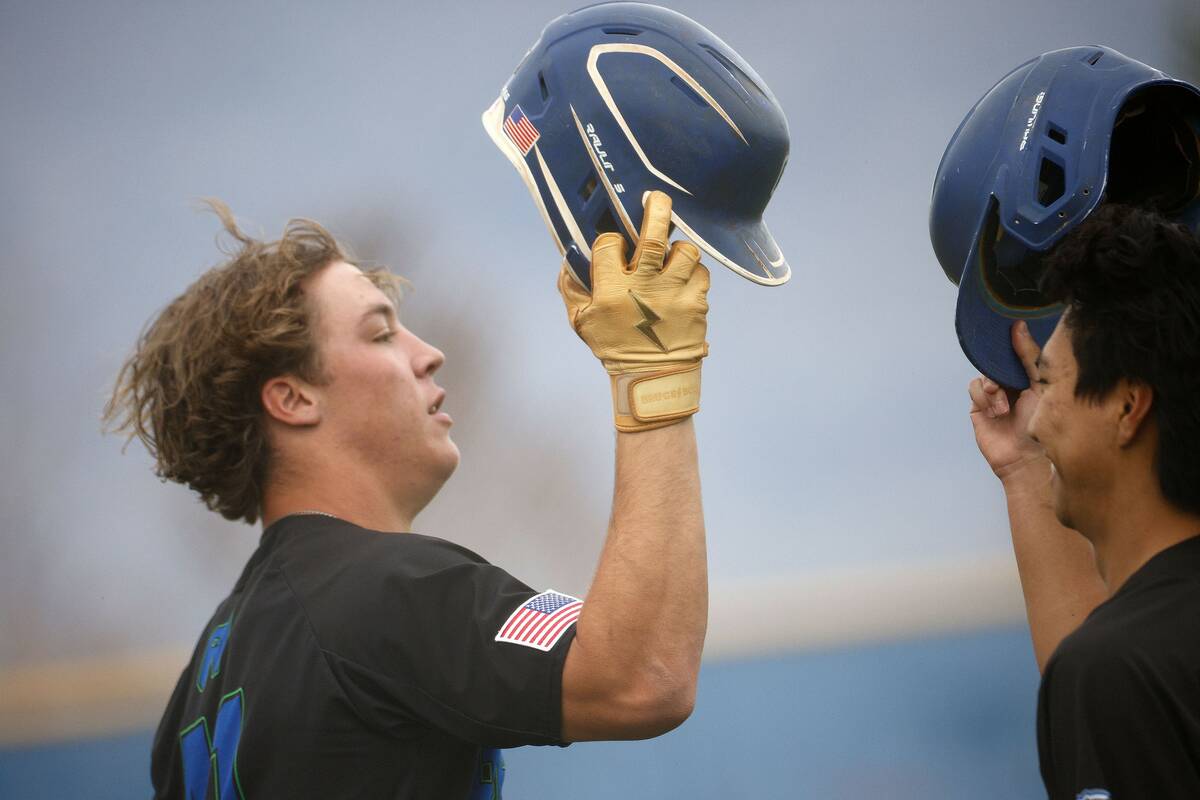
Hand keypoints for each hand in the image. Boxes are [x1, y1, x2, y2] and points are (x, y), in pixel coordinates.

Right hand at [559, 191, 709, 431]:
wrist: (654, 380)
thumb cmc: (615, 348)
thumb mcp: (582, 323)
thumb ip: (571, 288)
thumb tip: (568, 258)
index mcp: (612, 292)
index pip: (609, 244)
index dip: (610, 239)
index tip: (613, 244)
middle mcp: (644, 288)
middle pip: (653, 235)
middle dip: (656, 209)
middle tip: (655, 197)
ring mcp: (674, 294)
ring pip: (684, 250)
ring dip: (678, 248)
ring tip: (671, 255)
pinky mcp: (697, 303)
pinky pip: (701, 272)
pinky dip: (693, 272)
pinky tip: (683, 279)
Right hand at [968, 321, 1048, 480]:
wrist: (1029, 461)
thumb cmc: (1043, 426)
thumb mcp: (1042, 385)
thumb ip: (1030, 356)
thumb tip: (1018, 326)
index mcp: (1032, 378)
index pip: (1018, 353)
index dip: (1013, 343)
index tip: (1009, 330)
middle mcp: (1014, 385)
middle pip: (997, 361)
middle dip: (999, 367)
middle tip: (1006, 378)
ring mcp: (995, 396)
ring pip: (984, 374)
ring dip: (992, 387)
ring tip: (1002, 406)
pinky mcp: (979, 408)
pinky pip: (974, 388)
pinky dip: (983, 397)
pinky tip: (995, 412)